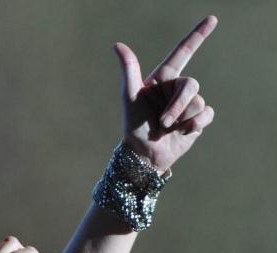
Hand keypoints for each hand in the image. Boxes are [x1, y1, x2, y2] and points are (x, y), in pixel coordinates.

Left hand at [114, 15, 217, 172]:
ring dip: (182, 118)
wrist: (144, 155)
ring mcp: (187, 104)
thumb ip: (129, 71)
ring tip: (167, 128)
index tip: (212, 19)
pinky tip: (183, 132)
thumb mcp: (130, 98)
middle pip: (191, 84)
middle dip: (177, 105)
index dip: (197, 36)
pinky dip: (195, 124)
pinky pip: (207, 114)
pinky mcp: (197, 119)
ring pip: (198, 101)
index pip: (182, 53)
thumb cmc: (134, 127)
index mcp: (162, 79)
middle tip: (162, 122)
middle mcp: (176, 89)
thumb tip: (117, 45)